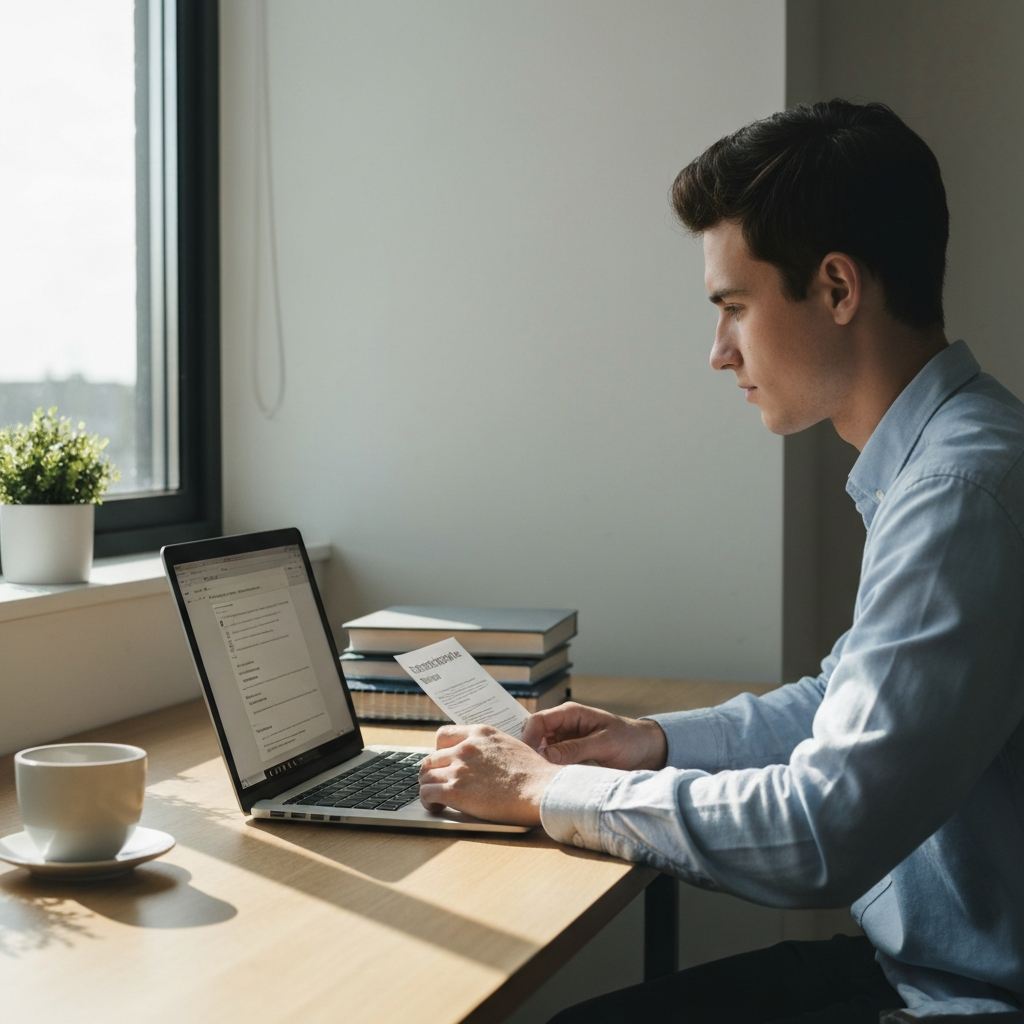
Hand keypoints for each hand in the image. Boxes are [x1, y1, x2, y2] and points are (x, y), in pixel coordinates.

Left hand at [419, 724, 562, 825]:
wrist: (541, 789)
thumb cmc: (535, 773)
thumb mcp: (512, 745)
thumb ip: (492, 749)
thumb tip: (487, 760)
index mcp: (480, 733)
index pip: (444, 735)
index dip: (440, 751)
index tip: (445, 762)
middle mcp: (466, 747)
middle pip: (432, 757)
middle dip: (433, 771)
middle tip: (439, 783)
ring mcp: (459, 768)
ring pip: (426, 775)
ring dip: (428, 787)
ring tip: (436, 798)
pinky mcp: (455, 791)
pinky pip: (427, 793)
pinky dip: (427, 801)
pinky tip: (436, 807)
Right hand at [521, 702, 667, 770]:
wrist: (647, 750)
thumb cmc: (629, 740)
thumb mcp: (604, 743)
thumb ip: (575, 748)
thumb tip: (545, 754)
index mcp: (571, 713)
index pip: (538, 720)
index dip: (528, 738)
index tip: (526, 758)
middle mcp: (564, 725)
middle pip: (535, 734)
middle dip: (528, 750)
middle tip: (527, 771)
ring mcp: (566, 740)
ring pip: (540, 749)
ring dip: (538, 761)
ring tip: (536, 778)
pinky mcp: (569, 754)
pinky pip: (551, 759)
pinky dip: (547, 768)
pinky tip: (548, 779)